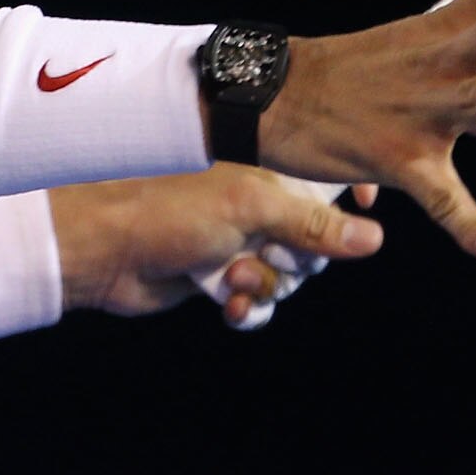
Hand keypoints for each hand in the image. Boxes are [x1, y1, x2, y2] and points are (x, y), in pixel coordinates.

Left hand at [54, 163, 383, 319]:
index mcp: (263, 167)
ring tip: (233, 280)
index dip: (350, 192)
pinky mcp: (216, 275)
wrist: (101, 248)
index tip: (370, 205)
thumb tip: (374, 237)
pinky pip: (258, 300)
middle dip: (298, 258)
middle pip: (315, 240)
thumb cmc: (166, 208)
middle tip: (269, 254)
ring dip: (267, 285)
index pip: (324, 175)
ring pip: (287, 275)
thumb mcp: (249, 207)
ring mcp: (234, 239)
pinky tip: (232, 306)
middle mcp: (252, 201)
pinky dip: (250, 307)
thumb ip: (312, 222)